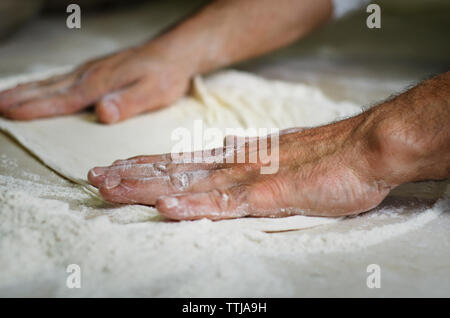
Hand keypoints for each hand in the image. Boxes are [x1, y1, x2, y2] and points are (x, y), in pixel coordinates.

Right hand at [0, 46, 192, 122]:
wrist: (174, 53)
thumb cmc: (166, 76)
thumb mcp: (153, 93)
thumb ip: (127, 103)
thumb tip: (102, 113)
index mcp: (100, 84)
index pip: (63, 99)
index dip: (37, 108)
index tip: (12, 114)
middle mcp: (90, 74)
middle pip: (50, 88)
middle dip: (21, 98)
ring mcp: (91, 69)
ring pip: (53, 81)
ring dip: (27, 89)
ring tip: (5, 96)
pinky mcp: (96, 69)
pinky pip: (63, 77)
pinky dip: (45, 83)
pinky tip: (40, 86)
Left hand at [87, 117, 390, 219]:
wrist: (365, 149)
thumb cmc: (327, 159)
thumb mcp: (279, 158)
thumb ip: (250, 159)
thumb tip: (226, 157)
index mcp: (238, 157)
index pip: (183, 161)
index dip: (148, 164)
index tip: (118, 168)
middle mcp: (235, 164)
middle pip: (175, 170)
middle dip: (133, 174)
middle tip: (96, 177)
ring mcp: (250, 179)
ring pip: (189, 185)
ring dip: (148, 186)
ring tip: (112, 188)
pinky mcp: (270, 195)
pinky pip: (226, 204)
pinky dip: (196, 206)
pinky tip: (168, 208)